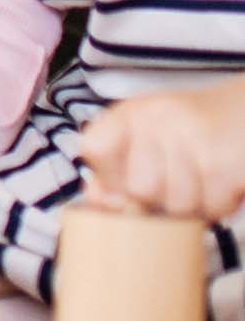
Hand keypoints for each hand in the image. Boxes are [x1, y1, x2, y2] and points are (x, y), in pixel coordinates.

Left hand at [82, 84, 244, 219]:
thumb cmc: (189, 131)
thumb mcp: (144, 136)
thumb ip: (113, 168)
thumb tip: (96, 202)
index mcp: (130, 112)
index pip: (94, 149)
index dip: (109, 177)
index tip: (126, 179)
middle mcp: (157, 119)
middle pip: (139, 191)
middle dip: (158, 201)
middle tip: (174, 184)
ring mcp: (193, 138)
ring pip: (178, 206)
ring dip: (192, 206)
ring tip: (199, 183)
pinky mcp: (226, 162)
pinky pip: (213, 208)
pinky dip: (219, 206)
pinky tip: (220, 184)